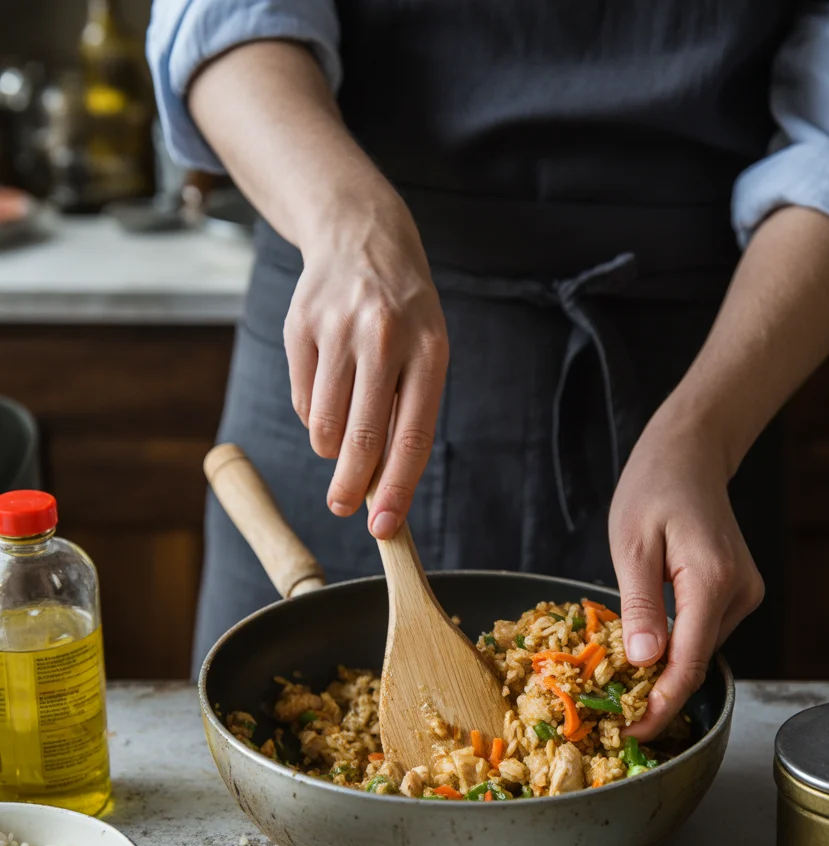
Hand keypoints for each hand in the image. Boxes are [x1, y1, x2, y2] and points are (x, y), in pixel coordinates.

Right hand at [284, 189, 448, 537]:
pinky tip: (328, 395)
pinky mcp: (300, 326)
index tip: (385, 526)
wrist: (362, 237)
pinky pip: (303, 399)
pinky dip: (314, 416)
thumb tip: (384, 485)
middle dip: (352, 486)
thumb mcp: (426, 351)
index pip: (412, 436)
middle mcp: (383, 337)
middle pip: (363, 437)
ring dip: (331, 449)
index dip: (397, 488)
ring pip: (325, 424)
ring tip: (340, 441)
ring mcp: (338, 330)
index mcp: (429, 349)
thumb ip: (409, 413)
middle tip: (344, 508)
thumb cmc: (403, 313)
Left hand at [608, 417, 764, 738]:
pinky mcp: (738, 592)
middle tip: (611, 712)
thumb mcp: (631, 546)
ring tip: (618, 677)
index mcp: (711, 582)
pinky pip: (703, 631)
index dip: (659, 706)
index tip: (631, 732)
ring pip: (699, 650)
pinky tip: (645, 643)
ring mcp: (744, 593)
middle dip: (655, 691)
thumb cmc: (653, 489)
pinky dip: (674, 644)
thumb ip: (639, 606)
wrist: (689, 455)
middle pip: (695, 662)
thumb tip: (641, 663)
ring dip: (662, 667)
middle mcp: (739, 593)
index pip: (688, 664)